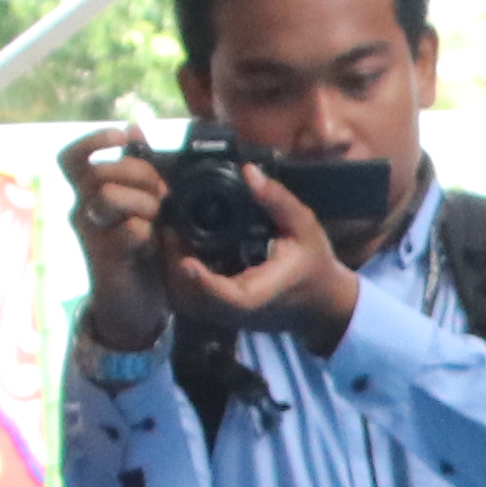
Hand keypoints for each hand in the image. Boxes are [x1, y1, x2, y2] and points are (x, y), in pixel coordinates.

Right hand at [65, 126, 176, 352]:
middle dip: (138, 174)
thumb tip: (133, 127)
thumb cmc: (141, 249)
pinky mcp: (106, 260)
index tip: (123, 138)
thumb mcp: (143, 204)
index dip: (94, 141)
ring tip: (159, 218)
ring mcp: (91, 236)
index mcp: (89, 194)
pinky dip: (149, 231)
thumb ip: (138, 169)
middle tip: (162, 194)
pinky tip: (156, 240)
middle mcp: (83, 211)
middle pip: (97, 172)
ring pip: (107, 196)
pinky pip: (128, 230)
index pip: (71, 158)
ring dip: (143, 202)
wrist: (136, 305)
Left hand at [166, 158, 358, 350]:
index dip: (204, 282)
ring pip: (184, 299)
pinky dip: (175, 273)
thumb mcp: (304, 226)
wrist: (320, 303)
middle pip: (193, 298)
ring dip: (169, 269)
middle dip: (173, 264)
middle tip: (165, 225)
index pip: (229, 296)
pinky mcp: (217, 312)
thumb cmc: (314, 263)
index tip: (186, 259)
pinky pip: (187, 297)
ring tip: (166, 232)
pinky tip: (175, 245)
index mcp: (261, 292)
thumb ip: (277, 200)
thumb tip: (249, 171)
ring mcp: (225, 314)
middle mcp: (238, 310)